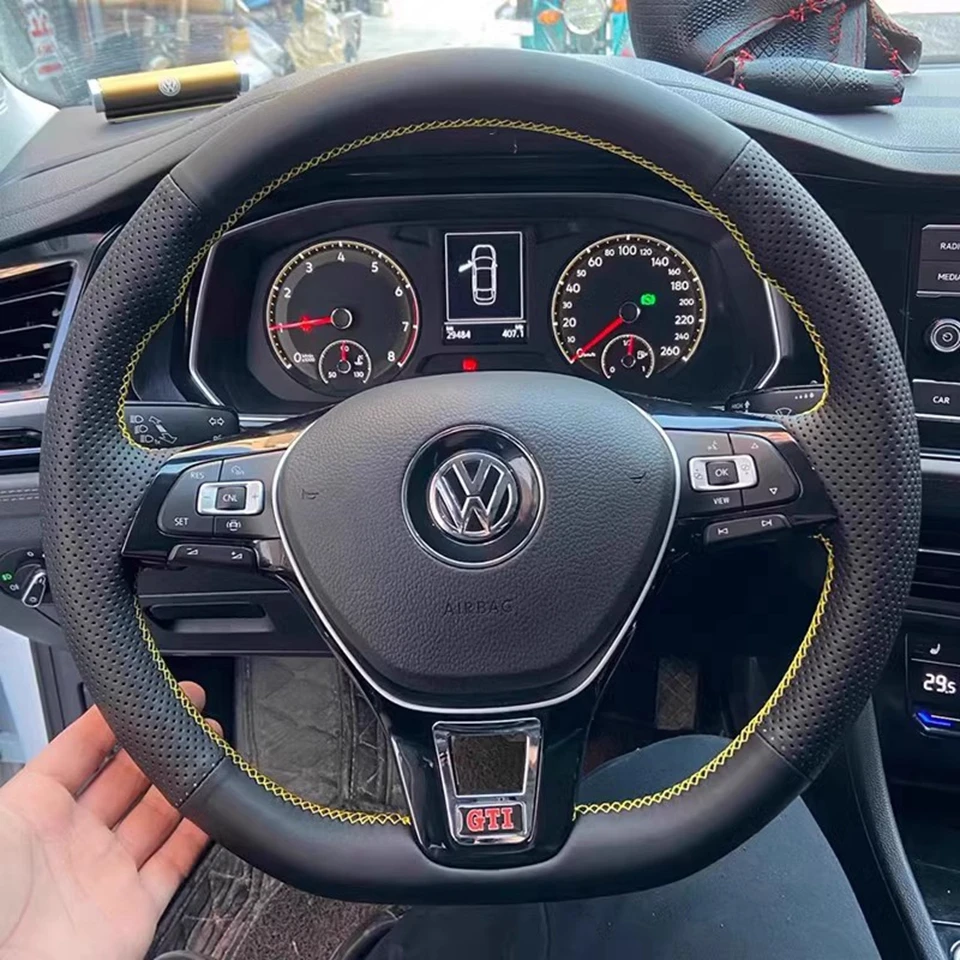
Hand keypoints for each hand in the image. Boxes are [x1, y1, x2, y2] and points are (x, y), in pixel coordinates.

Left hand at [0, 682, 218, 959]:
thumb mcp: (1, 816)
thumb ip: (50, 766)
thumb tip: (86, 726)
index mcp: (31, 811)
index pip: (81, 750)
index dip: (116, 719)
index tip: (147, 696)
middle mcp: (72, 839)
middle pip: (128, 777)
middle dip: (161, 745)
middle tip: (191, 717)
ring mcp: (105, 873)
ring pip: (159, 814)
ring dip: (186, 781)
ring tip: (213, 749)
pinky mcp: (135, 910)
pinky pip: (176, 863)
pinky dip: (200, 834)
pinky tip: (215, 806)